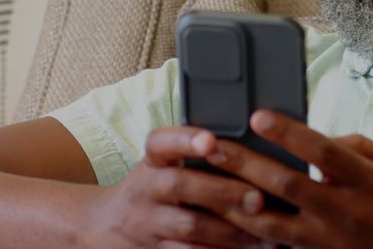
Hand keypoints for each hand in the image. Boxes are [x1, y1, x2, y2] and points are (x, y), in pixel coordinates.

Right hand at [92, 126, 269, 248]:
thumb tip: (251, 148)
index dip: (184, 140)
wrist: (106, 227)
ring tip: (266, 234)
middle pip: (179, 185)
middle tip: (257, 198)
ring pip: (189, 228)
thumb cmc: (153, 189)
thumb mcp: (161, 166)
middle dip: (221, 191)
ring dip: (231, 232)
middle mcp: (146, 190)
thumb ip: (194, 156)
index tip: (210, 140)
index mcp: (152, 162)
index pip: (161, 143)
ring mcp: (148, 224)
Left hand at [208, 111, 372, 248]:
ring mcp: (326, 239)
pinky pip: (274, 245)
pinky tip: (222, 217)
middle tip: (212, 145)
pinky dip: (246, 232)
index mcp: (364, 180)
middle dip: (245, 163)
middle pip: (286, 184)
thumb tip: (318, 136)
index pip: (321, 151)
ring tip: (204, 184)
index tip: (257, 116)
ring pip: (270, 222)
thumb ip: (358, 145)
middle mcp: (342, 210)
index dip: (288, 133)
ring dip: (234, 201)